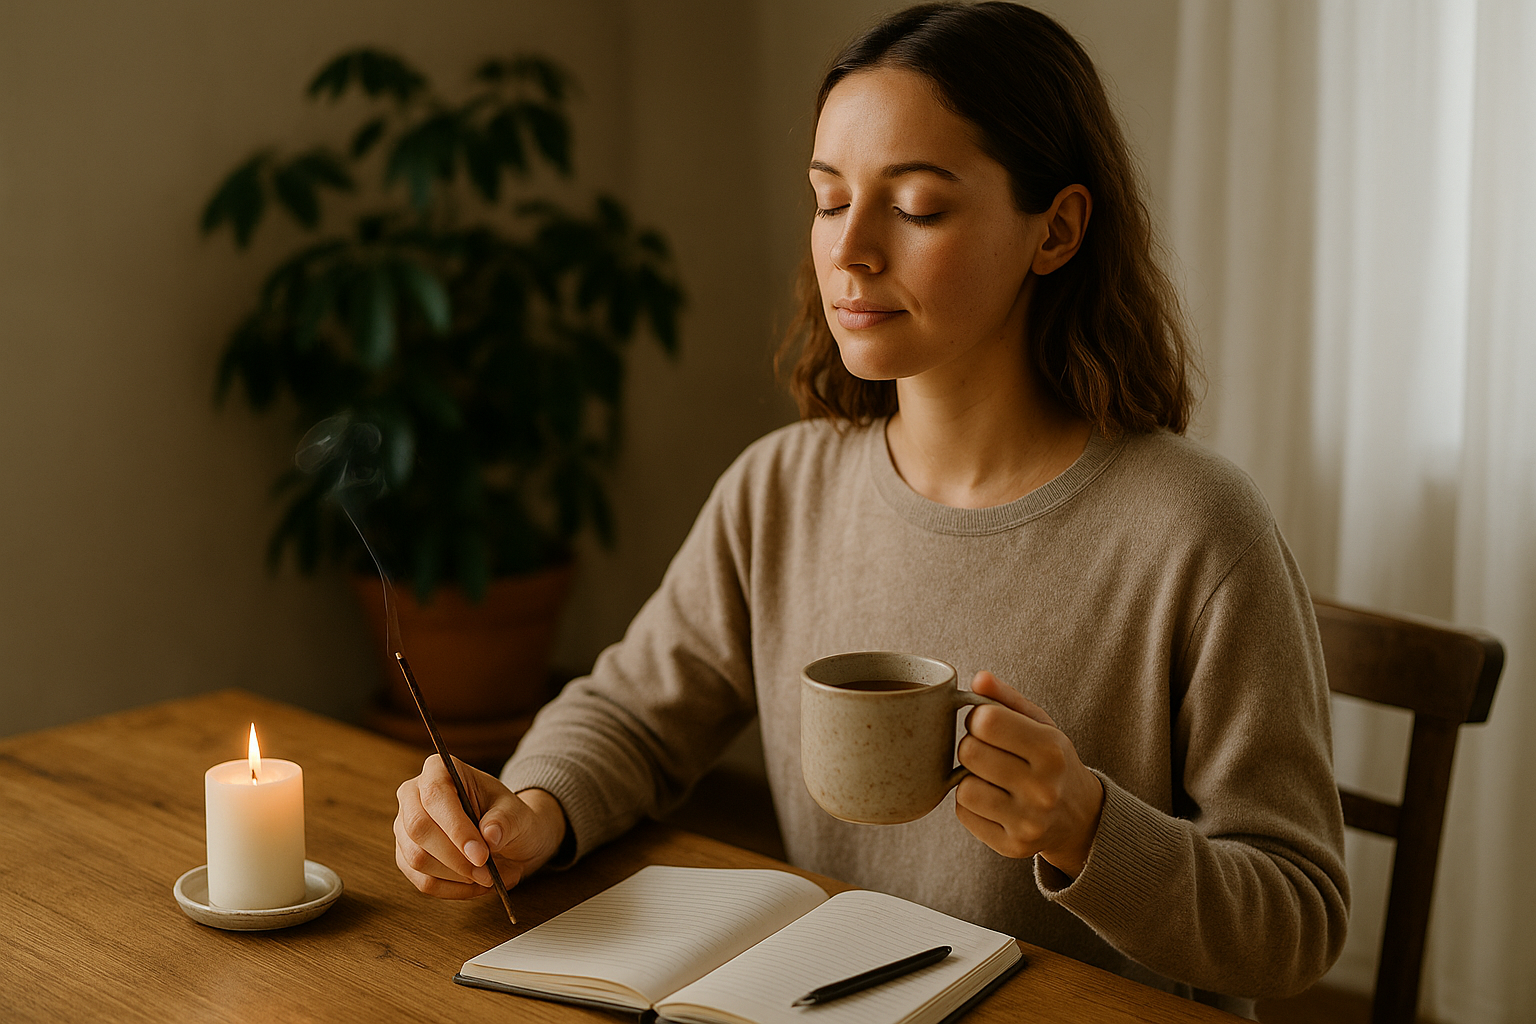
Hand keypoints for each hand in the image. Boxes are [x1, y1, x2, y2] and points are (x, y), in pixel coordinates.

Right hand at [394, 755, 566, 898]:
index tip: (482, 856)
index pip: (435, 796)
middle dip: (455, 857)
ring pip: (417, 858)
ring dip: (456, 876)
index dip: (456, 828)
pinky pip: (422, 880)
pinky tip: (475, 886)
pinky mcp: (406, 856)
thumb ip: (505, 821)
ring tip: (489, 878)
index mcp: (438, 769)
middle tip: (487, 874)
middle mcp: (413, 794)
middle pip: (418, 828)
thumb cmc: (507, 816)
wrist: (505, 834)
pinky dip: (452, 889)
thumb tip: (490, 836)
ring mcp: (404, 827)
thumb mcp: (516, 812)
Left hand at [954, 672, 1104, 878]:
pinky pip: (964, 814)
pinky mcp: (1012, 847)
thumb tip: (978, 678)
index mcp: (1051, 750)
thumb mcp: (1040, 724)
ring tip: (991, 778)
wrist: (1080, 817)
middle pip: (968, 752)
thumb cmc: (1051, 761)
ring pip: (963, 788)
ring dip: (969, 779)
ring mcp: (1028, 822)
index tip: (988, 726)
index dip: (978, 719)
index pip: (986, 721)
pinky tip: (993, 801)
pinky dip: (971, 806)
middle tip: (989, 752)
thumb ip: (1007, 699)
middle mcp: (1043, 789)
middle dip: (972, 747)